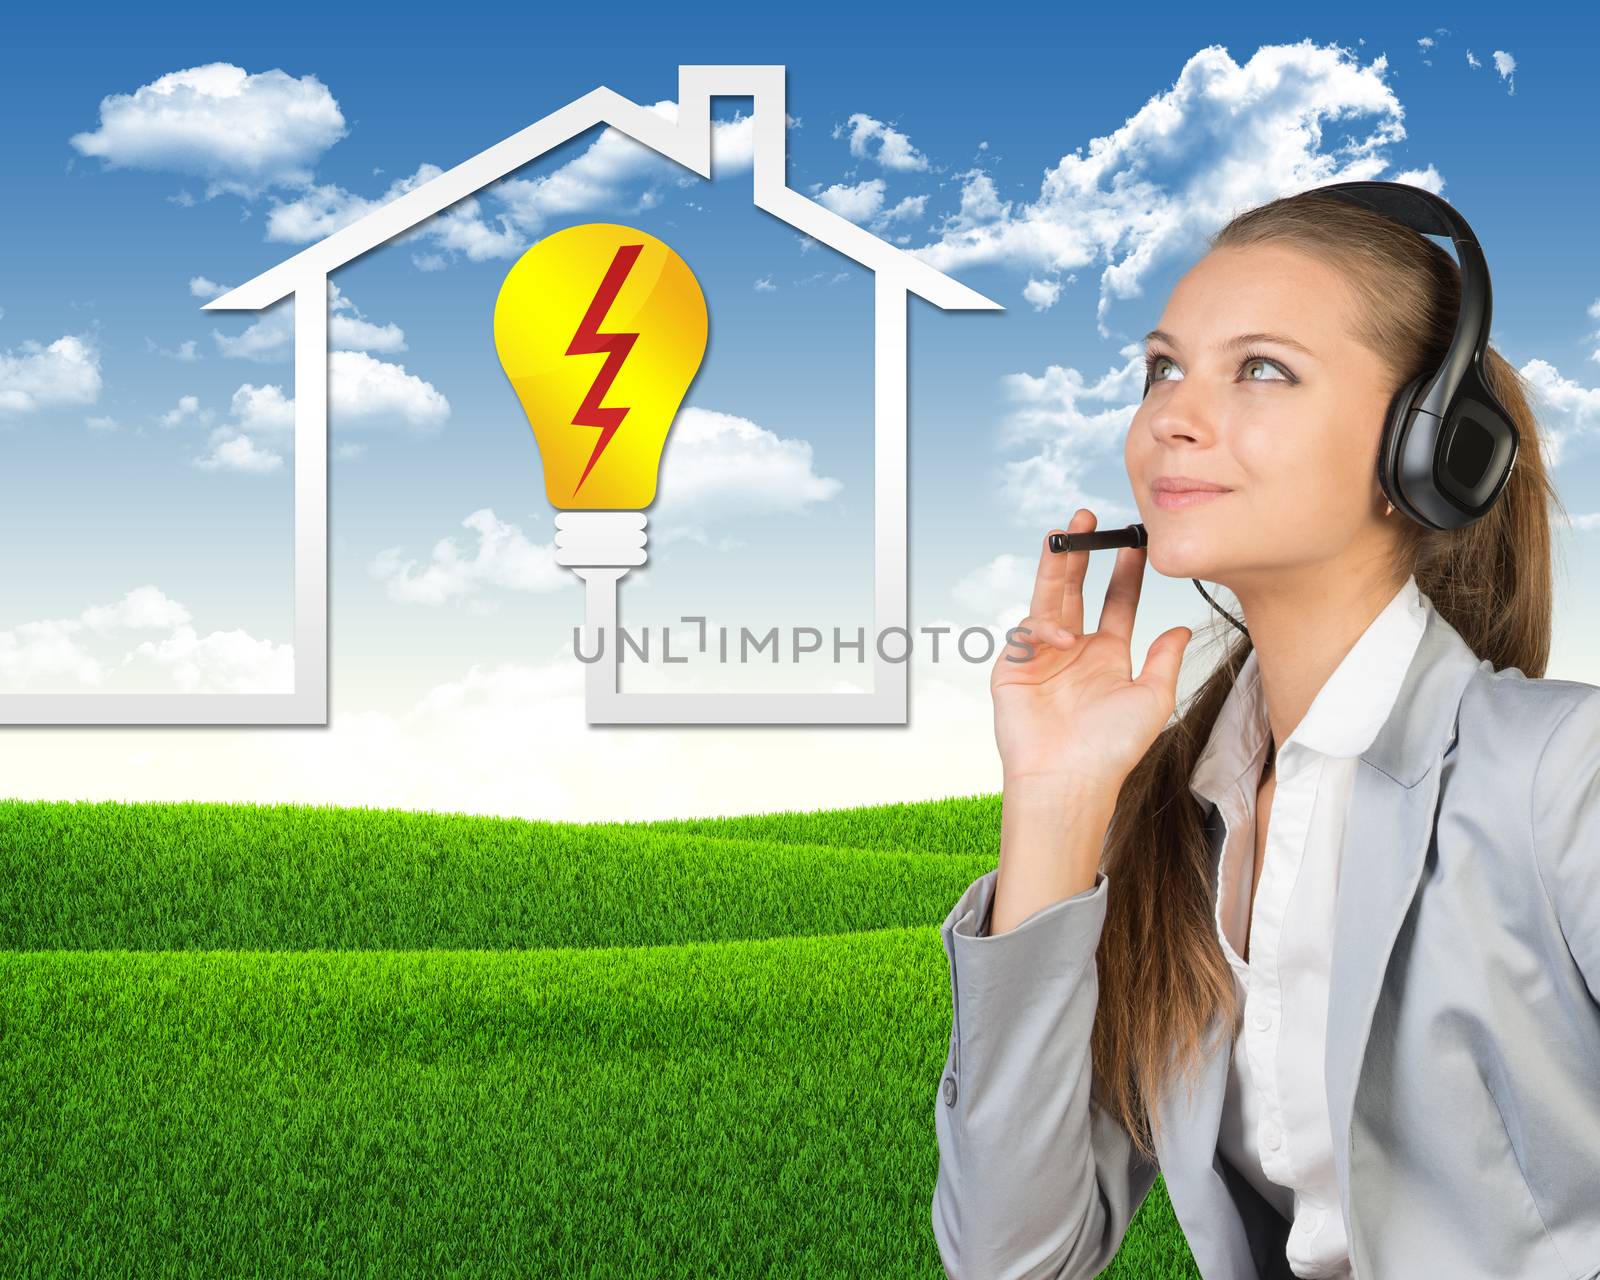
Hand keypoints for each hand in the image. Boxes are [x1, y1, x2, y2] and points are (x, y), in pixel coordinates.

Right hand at [992, 509, 1191, 797]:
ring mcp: (1041, 656)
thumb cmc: (1111, 749)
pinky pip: (1025, 632)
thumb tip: (1182, 629)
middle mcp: (1074, 650)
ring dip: (1054, 566)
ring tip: (1061, 535)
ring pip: (1048, 599)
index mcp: (1107, 656)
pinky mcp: (1012, 667)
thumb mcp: (1152, 700)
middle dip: (1082, 553)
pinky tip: (1061, 640)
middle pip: (1077, 589)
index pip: (1116, 602)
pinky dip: (1044, 629)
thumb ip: (1164, 660)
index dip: (1125, 572)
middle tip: (1088, 518)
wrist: (1068, 780)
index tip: (1136, 542)